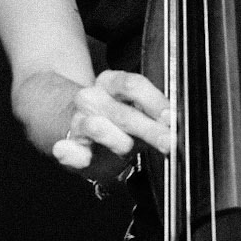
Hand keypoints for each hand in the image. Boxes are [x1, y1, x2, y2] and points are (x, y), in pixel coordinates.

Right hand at [51, 69, 173, 172]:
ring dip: (116, 140)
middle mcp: (92, 99)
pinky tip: (82, 156)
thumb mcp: (140, 112)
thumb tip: (173, 121)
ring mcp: (77, 122)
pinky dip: (71, 153)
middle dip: (148, 129)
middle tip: (168, 142)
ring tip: (128, 148)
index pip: (132, 86)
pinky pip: (67, 150)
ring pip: (96, 128)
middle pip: (122, 112)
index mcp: (111, 83)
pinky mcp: (67, 147)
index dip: (155, 102)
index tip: (171, 119)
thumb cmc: (120, 124)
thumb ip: (157, 115)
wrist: (82, 134)